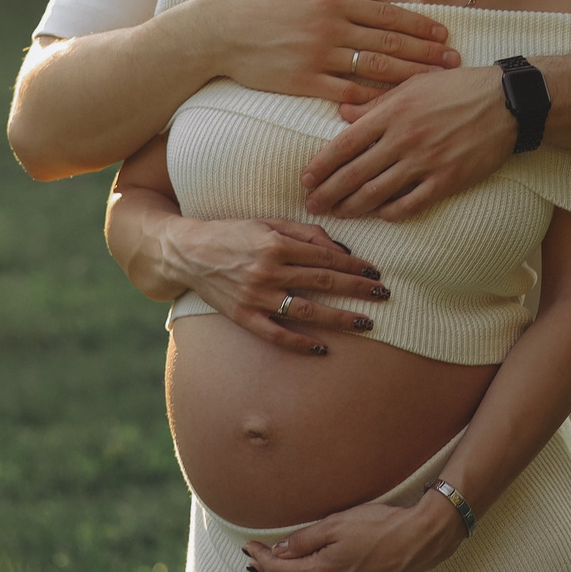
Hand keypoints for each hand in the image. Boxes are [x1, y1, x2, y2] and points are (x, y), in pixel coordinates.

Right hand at [162, 215, 388, 355]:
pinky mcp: (243, 317)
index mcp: (275, 243)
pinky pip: (276, 334)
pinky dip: (300, 344)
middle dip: (357, 290)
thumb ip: (305, 232)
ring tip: (366, 323)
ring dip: (340, 319)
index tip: (375, 272)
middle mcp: (267, 271)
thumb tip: (340, 248)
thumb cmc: (232, 233)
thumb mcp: (268, 222)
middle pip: (323, 283)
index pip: (326, 257)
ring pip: (307, 311)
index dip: (355, 265)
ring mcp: (255, 297)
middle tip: (383, 295)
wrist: (187, 252)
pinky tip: (323, 349)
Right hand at [205, 0, 459, 102]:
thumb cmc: (257, 1)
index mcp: (333, 0)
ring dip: (408, 76)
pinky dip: (370, 99)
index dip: (419, 24)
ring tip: (433, 84)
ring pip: (374, 68)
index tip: (444, 33)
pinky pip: (345, 92)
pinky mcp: (303, 81)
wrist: (218, 31)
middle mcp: (330, 27)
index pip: (388, 13)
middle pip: (390, 41)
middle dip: (426, 52)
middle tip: (453, 62)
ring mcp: (317, 56)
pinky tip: (392, 107)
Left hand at [244, 489, 465, 571]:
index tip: (248, 546)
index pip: (280, 567)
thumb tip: (278, 550)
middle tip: (252, 559)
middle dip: (268, 570)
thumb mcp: (336, 524)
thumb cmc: (380, 527)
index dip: (261, 557)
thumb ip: (304, 539)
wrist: (418, 540)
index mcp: (320, 570)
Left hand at [301, 65, 517, 220]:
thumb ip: (376, 103)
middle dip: (328, 193)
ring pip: (377, 193)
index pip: (344, 144)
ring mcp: (425, 162)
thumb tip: (343, 114)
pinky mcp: (447, 180)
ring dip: (353, 207)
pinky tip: (381, 215)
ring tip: (338, 215)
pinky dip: (391, 213)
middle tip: (311, 206)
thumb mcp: (414, 84)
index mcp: (392, 112)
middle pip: (354, 173)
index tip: (305, 179)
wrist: (506, 102)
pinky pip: (411, 204)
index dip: (321, 165)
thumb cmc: (458, 87)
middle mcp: (403, 139)